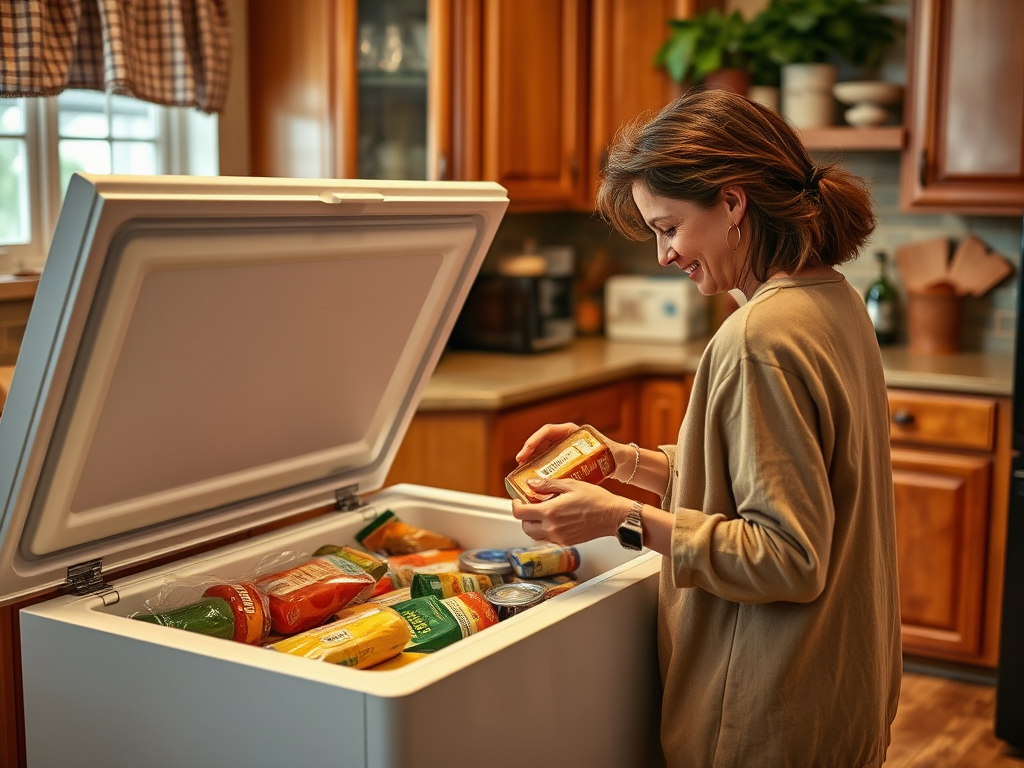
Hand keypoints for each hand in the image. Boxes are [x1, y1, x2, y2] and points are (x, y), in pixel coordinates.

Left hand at [511, 476, 630, 546]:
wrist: (613, 516)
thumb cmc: (596, 499)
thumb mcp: (571, 485)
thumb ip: (548, 485)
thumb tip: (532, 484)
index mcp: (550, 512)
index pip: (520, 513)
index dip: (515, 505)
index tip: (517, 500)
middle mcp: (552, 528)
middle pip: (525, 527)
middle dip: (523, 516)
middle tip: (529, 506)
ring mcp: (559, 537)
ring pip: (535, 535)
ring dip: (533, 525)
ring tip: (541, 513)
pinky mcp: (566, 543)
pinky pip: (548, 539)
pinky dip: (545, 531)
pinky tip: (554, 520)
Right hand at [514, 422, 630, 476]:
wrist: (621, 463)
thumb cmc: (610, 455)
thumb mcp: (596, 454)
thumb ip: (583, 459)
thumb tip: (572, 466)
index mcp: (571, 430)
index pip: (547, 431)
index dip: (533, 441)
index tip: (525, 453)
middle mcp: (566, 437)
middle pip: (541, 441)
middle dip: (529, 452)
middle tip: (520, 464)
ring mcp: (565, 447)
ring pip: (543, 451)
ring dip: (533, 460)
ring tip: (525, 472)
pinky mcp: (565, 457)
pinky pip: (549, 460)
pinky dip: (541, 467)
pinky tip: (537, 477)